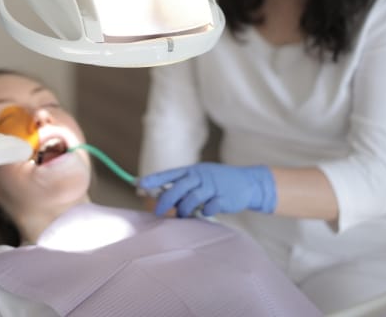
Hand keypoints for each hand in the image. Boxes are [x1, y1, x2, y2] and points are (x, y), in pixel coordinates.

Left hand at [137, 162, 276, 217]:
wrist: (247, 182)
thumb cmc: (217, 182)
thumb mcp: (200, 177)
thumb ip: (183, 185)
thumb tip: (161, 196)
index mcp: (191, 171)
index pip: (168, 175)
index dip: (152, 180)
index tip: (138, 185)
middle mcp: (199, 177)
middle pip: (177, 190)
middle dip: (165, 202)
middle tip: (158, 212)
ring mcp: (212, 187)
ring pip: (190, 200)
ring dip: (184, 211)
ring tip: (183, 215)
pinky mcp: (223, 198)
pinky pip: (208, 208)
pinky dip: (205, 212)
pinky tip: (206, 212)